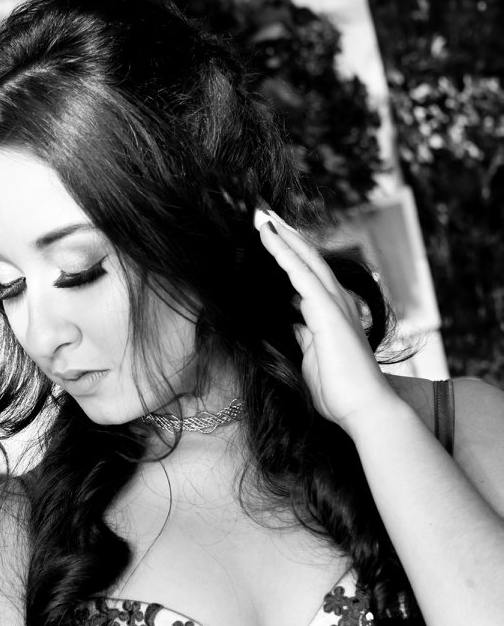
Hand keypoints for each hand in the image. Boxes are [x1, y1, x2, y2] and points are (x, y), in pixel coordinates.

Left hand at [255, 209, 398, 434]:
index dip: (289, 257)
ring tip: (261, 216)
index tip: (270, 240)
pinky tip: (268, 235)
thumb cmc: (340, 393)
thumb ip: (304, 336)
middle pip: (308, 260)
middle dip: (286, 237)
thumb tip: (293, 323)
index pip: (307, 278)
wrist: (363, 409)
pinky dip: (283, 252)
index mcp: (333, 314)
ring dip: (283, 236)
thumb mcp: (312, 358)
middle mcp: (338, 302)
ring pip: (305, 259)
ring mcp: (335, 304)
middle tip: (263, 216)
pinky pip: (301, 273)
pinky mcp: (327, 311)